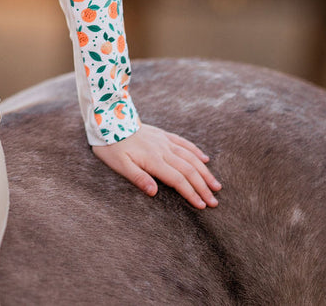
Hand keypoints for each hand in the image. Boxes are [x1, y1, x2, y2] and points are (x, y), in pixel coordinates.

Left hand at [91, 123, 221, 209]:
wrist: (109, 119)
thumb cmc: (111, 145)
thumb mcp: (118, 164)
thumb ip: (137, 177)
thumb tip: (154, 192)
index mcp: (153, 160)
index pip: (178, 180)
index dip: (191, 193)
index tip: (202, 205)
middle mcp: (163, 150)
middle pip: (189, 170)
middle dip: (203, 187)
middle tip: (214, 202)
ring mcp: (164, 141)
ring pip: (191, 157)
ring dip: (205, 172)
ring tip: (216, 185)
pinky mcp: (163, 134)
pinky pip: (184, 143)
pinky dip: (196, 151)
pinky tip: (205, 159)